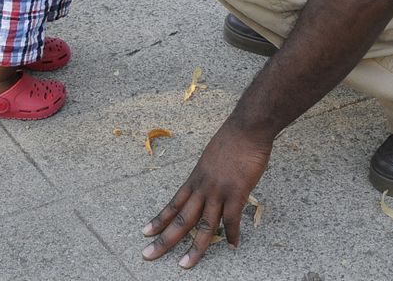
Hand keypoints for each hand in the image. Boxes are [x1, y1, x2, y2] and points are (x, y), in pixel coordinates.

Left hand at [141, 123, 271, 268]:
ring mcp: (219, 192)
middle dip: (164, 240)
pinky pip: (231, 220)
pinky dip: (232, 234)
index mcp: (195, 179)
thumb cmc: (232, 138)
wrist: (246, 129)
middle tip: (148, 255)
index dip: (159, 220)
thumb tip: (209, 181)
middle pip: (181, 219)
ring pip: (204, 226)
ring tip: (186, 264)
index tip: (145, 233)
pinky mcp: (237, 193)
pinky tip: (233, 246)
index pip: (173, 204)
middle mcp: (203, 188)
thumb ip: (208, 172)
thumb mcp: (210, 156)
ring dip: (195, 247)